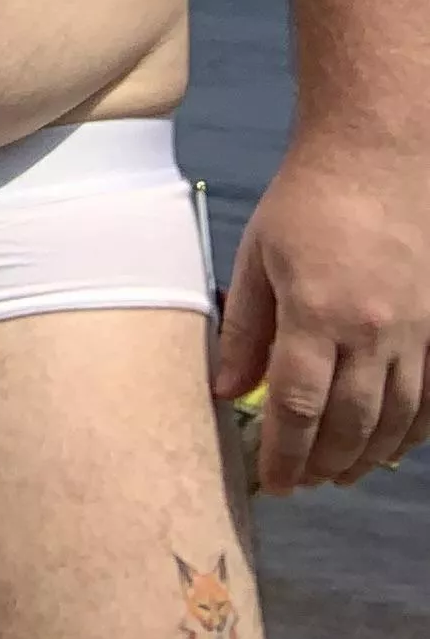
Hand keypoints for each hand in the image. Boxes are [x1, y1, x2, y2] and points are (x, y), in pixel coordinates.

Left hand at [212, 137, 429, 491]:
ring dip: (368, 456)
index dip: (285, 453)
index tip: (274, 482)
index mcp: (317, 312)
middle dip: (325, 464)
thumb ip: (246, 328)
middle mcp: (372, 331)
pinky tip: (391, 445)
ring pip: (397, 420)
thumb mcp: (258, 255)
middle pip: (350, 424)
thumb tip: (227, 390)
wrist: (378, 155)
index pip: (298, 406)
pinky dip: (413, 431)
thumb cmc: (308, 201)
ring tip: (341, 474)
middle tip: (304, 483)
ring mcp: (417, 331)